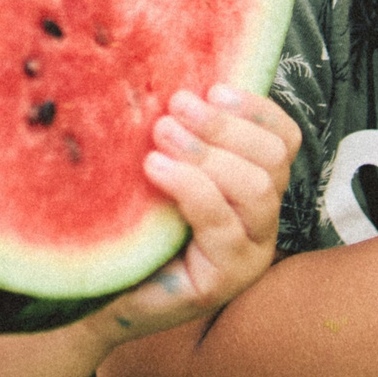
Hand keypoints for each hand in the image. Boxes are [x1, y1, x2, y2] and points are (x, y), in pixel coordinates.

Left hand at [94, 85, 300, 343]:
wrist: (93, 296)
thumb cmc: (128, 226)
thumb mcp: (162, 169)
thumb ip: (181, 134)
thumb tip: (177, 81)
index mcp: (255, 190)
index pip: (284, 140)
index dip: (257, 108)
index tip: (212, 88)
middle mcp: (262, 223)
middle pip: (273, 159)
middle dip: (224, 126)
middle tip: (175, 107)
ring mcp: (248, 256)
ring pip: (256, 188)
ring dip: (207, 152)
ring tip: (160, 135)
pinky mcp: (223, 281)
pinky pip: (220, 223)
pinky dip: (189, 185)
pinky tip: (155, 168)